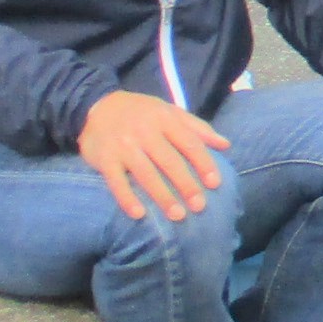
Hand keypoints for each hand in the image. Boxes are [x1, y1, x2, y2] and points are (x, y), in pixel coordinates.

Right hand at [76, 89, 230, 223]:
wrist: (96, 106)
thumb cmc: (141, 113)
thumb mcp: (170, 112)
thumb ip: (198, 128)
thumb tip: (226, 144)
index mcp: (165, 119)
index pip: (189, 143)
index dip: (203, 163)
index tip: (215, 183)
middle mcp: (144, 132)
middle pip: (169, 161)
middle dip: (186, 184)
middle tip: (200, 206)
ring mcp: (123, 146)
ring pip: (146, 174)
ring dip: (162, 196)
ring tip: (177, 215)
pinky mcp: (104, 159)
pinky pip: (116, 181)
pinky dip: (126, 198)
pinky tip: (139, 214)